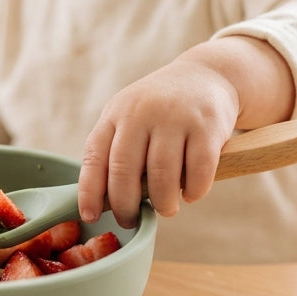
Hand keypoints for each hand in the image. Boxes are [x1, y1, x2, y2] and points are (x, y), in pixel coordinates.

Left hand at [79, 59, 239, 228]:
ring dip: (163, 203)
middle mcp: (141, 113)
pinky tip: (191, 194)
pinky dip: (193, 191)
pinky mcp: (207, 125)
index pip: (94, 157)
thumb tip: (102, 204)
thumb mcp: (130, 118)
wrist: (207, 75)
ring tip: (166, 209)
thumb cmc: (160, 111)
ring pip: (161, 175)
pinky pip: (198, 172)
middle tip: (131, 220)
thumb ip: (115, 152)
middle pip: (124, 171)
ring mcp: (175, 117)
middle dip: (125, 205)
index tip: (90, 216)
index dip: (89, 191)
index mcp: (116, 114)